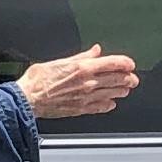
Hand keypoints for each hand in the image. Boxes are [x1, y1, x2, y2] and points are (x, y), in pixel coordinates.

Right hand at [17, 44, 140, 120]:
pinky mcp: (81, 109)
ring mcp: (86, 97)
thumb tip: (94, 51)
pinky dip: (108, 105)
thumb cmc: (37, 80)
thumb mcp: (59, 61)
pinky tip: (111, 103)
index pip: (113, 63)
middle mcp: (88, 83)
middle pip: (117, 79)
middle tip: (133, 78)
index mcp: (83, 68)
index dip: (125, 63)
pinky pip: (101, 107)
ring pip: (112, 94)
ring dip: (122, 91)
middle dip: (128, 78)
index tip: (130, 64)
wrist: (28, 99)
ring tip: (125, 89)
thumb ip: (81, 56)